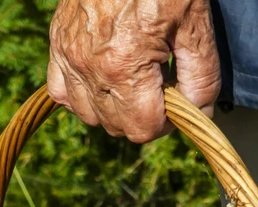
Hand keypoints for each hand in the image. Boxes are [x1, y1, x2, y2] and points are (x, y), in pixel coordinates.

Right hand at [47, 0, 219, 142]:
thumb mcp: (195, 26)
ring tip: (136, 83)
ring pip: (88, 115)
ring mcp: (67, 55)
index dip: (167, 124)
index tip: (178, 102)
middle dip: (144, 117)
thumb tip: (200, 116)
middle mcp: (88, 66)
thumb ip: (201, 78)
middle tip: (162, 87)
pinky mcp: (56, 42)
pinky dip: (82, 96)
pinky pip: (61, 92)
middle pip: (116, 126)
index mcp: (123, 65)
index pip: (142, 128)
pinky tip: (105, 81)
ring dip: (114, 110)